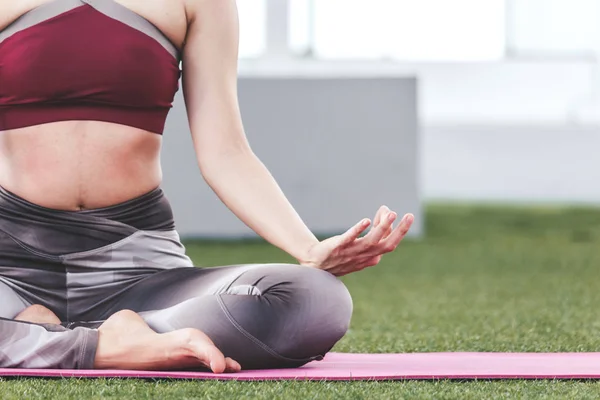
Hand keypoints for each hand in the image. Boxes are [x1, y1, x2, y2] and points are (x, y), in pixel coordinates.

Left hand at [299, 206, 413, 275]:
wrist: (315, 265)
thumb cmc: (341, 255)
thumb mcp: (361, 245)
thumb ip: (374, 230)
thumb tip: (386, 213)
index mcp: (371, 257)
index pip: (389, 242)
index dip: (395, 228)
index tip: (395, 213)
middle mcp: (364, 256)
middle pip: (387, 245)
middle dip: (400, 231)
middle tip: (410, 216)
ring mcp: (352, 252)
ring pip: (372, 242)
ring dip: (383, 228)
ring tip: (391, 213)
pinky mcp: (338, 247)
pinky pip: (349, 238)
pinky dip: (358, 230)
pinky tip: (366, 220)